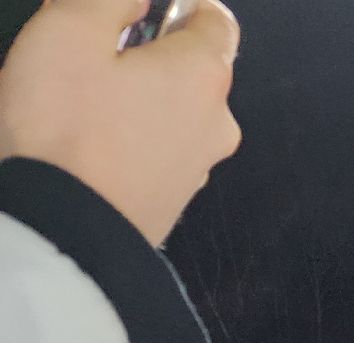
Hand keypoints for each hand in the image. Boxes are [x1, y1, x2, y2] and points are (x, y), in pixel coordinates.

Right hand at [0, 0, 242, 246]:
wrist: (63, 234)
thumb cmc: (64, 130)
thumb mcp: (69, 33)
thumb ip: (109, 1)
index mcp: (203, 75)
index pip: (216, 22)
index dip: (183, 8)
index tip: (144, 9)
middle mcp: (215, 124)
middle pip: (194, 72)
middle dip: (150, 56)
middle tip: (93, 54)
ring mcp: (197, 168)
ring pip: (174, 116)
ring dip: (138, 101)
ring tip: (80, 101)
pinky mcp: (171, 202)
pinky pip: (155, 153)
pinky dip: (130, 140)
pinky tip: (88, 143)